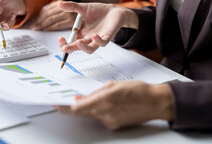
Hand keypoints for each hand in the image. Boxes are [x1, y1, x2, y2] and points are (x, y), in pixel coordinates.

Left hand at [30, 0, 76, 30]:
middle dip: (38, 21)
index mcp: (60, 3)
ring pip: (51, 19)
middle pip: (47, 14)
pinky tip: (45, 29)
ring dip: (42, 25)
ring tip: (37, 28)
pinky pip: (57, 24)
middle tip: (33, 26)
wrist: (91, 15)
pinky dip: (50, 27)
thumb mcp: (65, 10)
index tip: (33, 21)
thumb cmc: (77, 15)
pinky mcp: (71, 20)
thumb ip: (55, 12)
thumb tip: (41, 17)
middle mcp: (64, 6)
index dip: (38, 16)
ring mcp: (68, 13)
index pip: (46, 10)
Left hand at [55, 81, 173, 130]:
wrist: (155, 102)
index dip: (63, 108)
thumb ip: (94, 93)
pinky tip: (111, 104)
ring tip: (105, 97)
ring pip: (93, 115)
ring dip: (92, 107)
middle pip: (82, 113)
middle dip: (77, 106)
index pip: (76, 109)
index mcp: (103, 101)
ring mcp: (110, 122)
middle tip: (73, 98)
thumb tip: (79, 99)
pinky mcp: (115, 126)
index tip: (56, 104)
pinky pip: (102, 118)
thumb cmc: (138, 90)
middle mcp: (105, 114)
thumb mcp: (113, 85)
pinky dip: (101, 111)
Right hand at [58, 1, 138, 53]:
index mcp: (81, 33)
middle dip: (71, 48)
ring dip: (84, 47)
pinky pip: (103, 43)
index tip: (60, 38)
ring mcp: (98, 39)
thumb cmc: (99, 11)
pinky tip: (94, 35)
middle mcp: (89, 38)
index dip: (64, 43)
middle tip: (64, 48)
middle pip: (78, 48)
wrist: (114, 11)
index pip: (70, 43)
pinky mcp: (108, 37)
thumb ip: (72, 6)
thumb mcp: (84, 8)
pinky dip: (98, 41)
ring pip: (90, 49)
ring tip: (78, 42)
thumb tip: (59, 4)